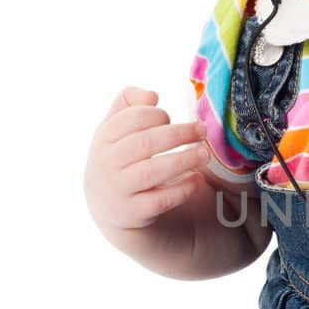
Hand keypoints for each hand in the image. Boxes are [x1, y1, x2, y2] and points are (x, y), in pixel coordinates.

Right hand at [84, 87, 212, 234]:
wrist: (107, 205)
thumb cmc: (119, 155)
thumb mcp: (115, 127)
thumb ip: (129, 102)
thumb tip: (152, 95)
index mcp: (104, 137)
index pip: (132, 119)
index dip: (157, 115)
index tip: (171, 118)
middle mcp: (107, 163)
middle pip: (145, 143)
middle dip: (179, 134)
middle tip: (201, 130)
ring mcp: (119, 189)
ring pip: (153, 172)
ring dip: (183, 160)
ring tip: (204, 154)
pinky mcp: (134, 212)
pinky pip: (161, 200)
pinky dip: (182, 189)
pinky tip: (197, 179)